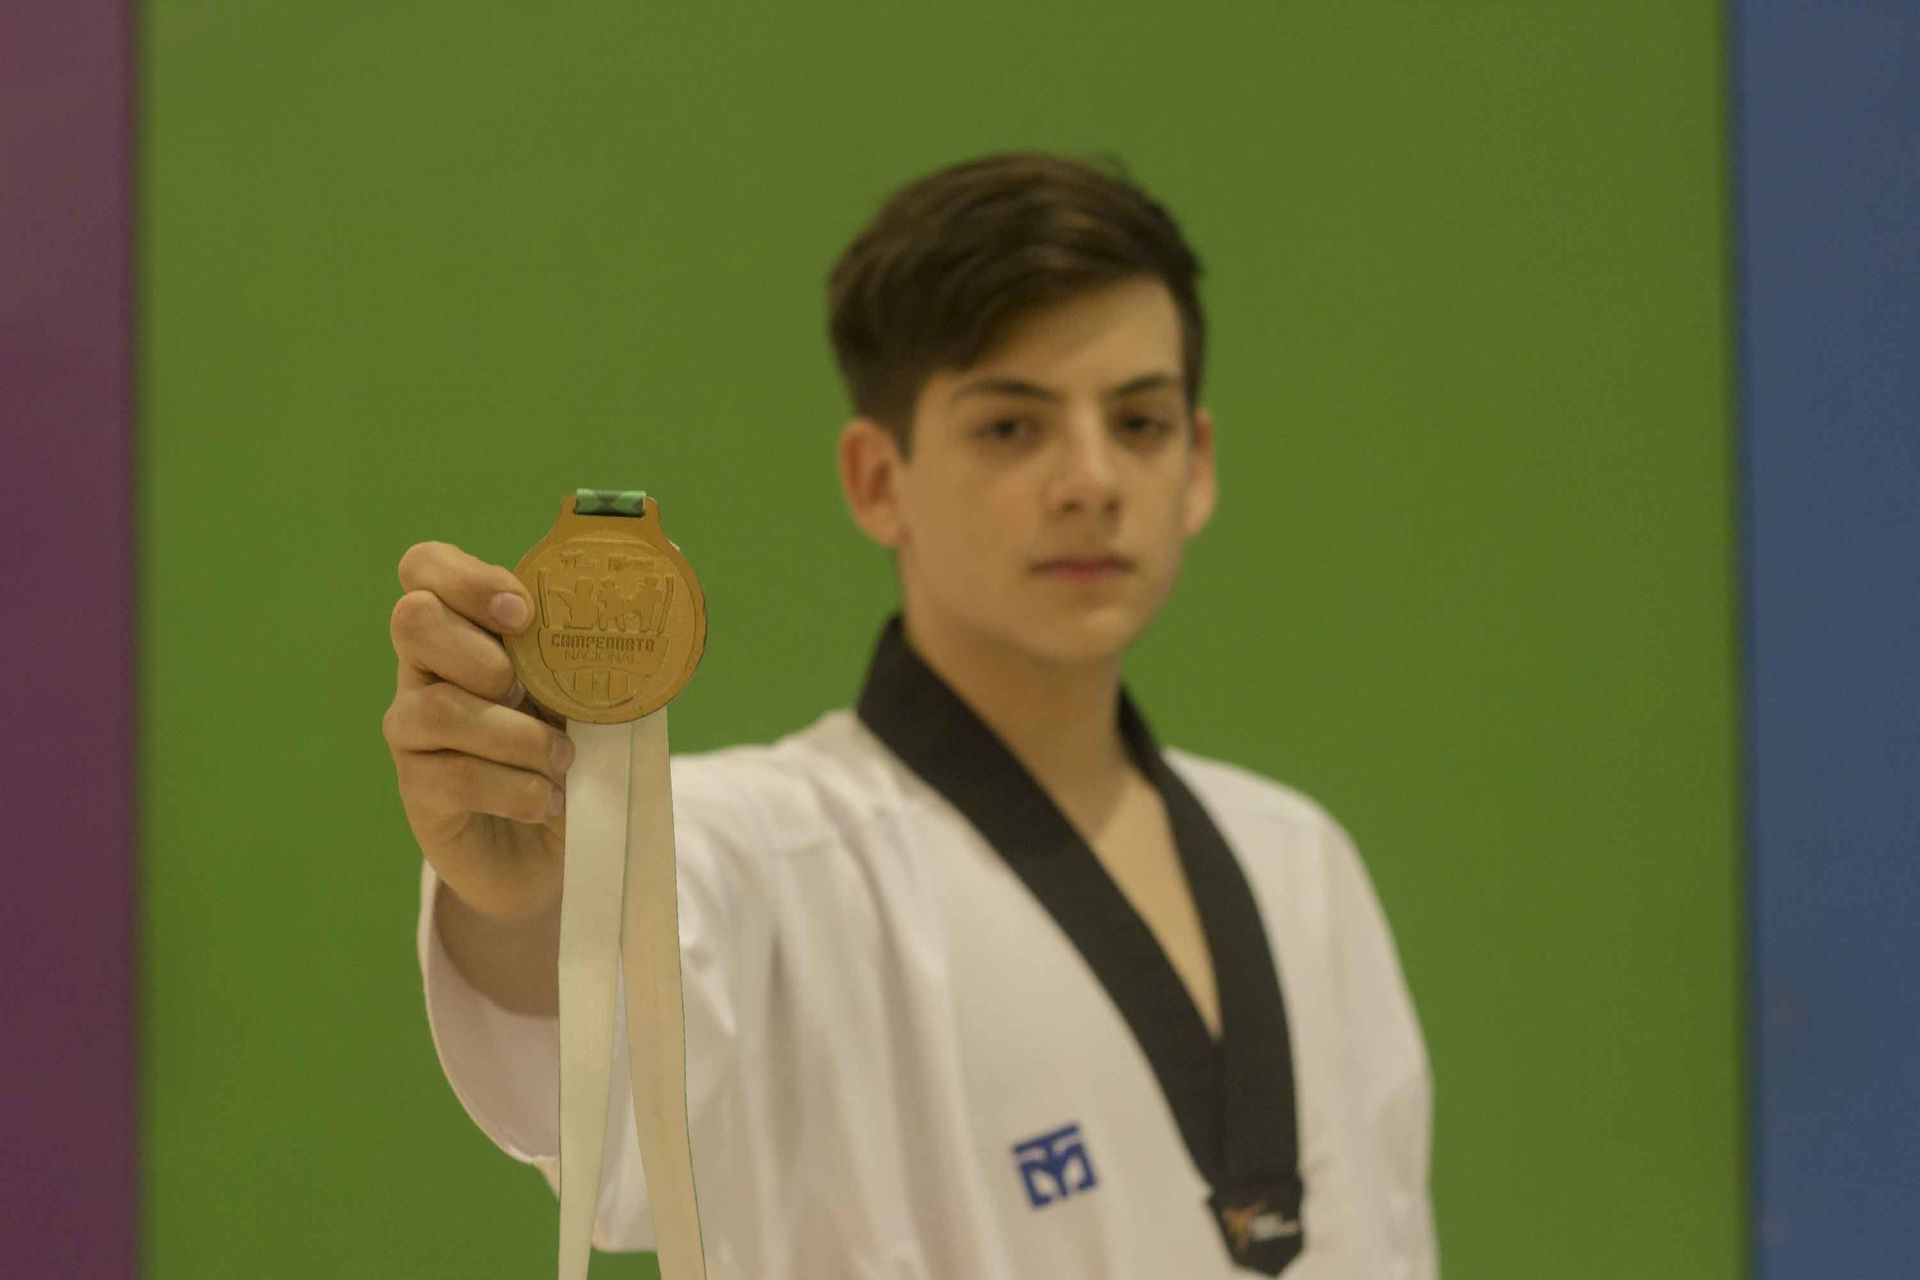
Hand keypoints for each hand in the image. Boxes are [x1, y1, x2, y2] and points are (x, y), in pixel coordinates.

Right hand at [382, 540, 572, 920]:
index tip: (524, 613)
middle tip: (526, 689)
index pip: (427, 567)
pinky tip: (546, 801)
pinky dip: (516, 789)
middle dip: (481, 653)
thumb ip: (600, 646)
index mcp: (467, 628)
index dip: (468, 578)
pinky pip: (455, 776)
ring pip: (440, 709)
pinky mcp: (418, 790)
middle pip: (412, 619)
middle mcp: (427, 669)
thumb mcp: (588, 693)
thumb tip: (666, 580)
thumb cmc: (568, 751)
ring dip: (519, 737)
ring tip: (563, 761)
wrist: (555, 845)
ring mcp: (413, 729)